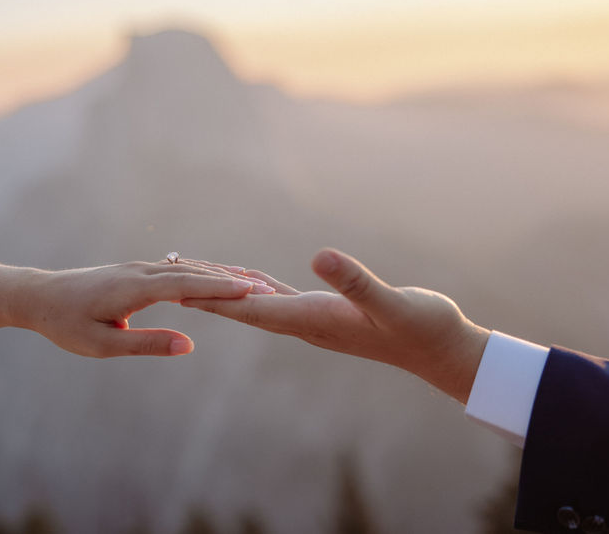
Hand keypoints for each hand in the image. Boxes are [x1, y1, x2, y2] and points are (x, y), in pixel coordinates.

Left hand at [9, 258, 271, 357]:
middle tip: (267, 286)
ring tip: (251, 284)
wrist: (39, 297)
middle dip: (230, 280)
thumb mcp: (104, 344)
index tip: (252, 291)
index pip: (187, 285)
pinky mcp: (135, 272)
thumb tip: (189, 345)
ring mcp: (138, 269)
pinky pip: (175, 271)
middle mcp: (140, 272)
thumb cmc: (68, 325)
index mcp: (134, 289)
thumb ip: (147, 344)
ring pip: (186, 269)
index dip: (221, 288)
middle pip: (194, 273)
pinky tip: (216, 279)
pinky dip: (201, 274)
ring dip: (219, 275)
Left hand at [183, 248, 488, 401]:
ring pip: (257, 302)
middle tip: (167, 276)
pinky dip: (256, 286)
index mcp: (314, 319)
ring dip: (225, 290)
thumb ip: (356, 282)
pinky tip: (246, 281)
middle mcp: (307, 322)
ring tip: (192, 275)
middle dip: (206, 294)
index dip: (215, 298)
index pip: (253, 309)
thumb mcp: (392, 302)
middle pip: (244, 308)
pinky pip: (280, 298)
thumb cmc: (422, 327)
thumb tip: (320, 258)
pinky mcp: (327, 312)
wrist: (442, 350)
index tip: (177, 289)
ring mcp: (315, 319)